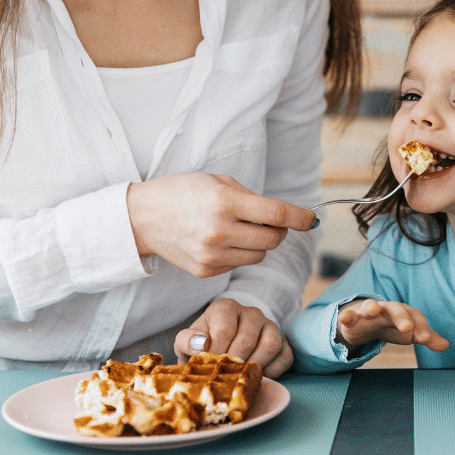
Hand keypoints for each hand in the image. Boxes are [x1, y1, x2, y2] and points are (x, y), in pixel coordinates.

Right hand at [127, 173, 315, 276]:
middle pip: (274, 239)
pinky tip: (221, 241)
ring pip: (260, 254)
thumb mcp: (219, 182)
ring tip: (239, 228)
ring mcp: (213, 255)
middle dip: (278, 230)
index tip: (311, 220)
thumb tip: (286, 216)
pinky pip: (240, 264)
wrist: (142, 217)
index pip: (277, 214)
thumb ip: (253, 199)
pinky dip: (239, 253)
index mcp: (225, 203)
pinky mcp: (206, 271)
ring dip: (259, 242)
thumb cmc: (183, 193)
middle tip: (267, 220)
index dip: (300, 217)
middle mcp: (220, 231)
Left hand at [175, 298, 293, 378]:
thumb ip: (186, 341)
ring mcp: (270, 325)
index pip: (225, 330)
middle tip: (225, 377)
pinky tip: (257, 376)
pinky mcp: (284, 341)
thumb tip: (202, 345)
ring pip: (271, 345)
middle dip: (234, 363)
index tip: (210, 367)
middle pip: (248, 340)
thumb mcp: (186, 342)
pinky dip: (273, 372)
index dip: (217, 353)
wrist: (220, 348)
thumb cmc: (203, 345)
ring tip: (241, 377)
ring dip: (255, 367)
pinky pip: (286, 356)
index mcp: (226, 308)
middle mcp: (251, 313)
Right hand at [336, 298, 449, 352]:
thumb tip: (446, 345)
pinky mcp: (353, 318)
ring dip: (371, 307)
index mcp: (404, 312)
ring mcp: (369, 312)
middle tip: (408, 329)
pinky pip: (349, 314)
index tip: (426, 339)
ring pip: (370, 306)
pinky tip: (344, 318)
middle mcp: (387, 309)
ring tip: (372, 311)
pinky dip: (346, 315)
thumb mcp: (409, 332)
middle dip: (401, 317)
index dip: (422, 327)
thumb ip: (426, 337)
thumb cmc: (391, 326)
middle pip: (396, 309)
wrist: (365, 321)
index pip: (416, 316)